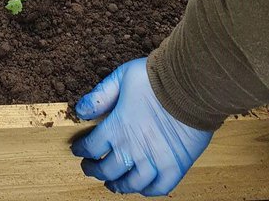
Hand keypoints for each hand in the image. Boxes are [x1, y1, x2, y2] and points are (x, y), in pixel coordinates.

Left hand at [72, 58, 211, 193]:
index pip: (91, 147)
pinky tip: (142, 187)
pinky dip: (148, 191)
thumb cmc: (156, 79)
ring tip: (113, 184)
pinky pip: (158, 188)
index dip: (82, 150)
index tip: (78, 151)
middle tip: (90, 169)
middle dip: (95, 170)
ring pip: (131, 184)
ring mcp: (154, 161)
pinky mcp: (175, 168)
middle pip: (107, 170)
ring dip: (119, 185)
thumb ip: (100, 95)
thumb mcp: (121, 77)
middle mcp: (133, 149)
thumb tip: (80, 110)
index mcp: (117, 128)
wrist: (190, 86)